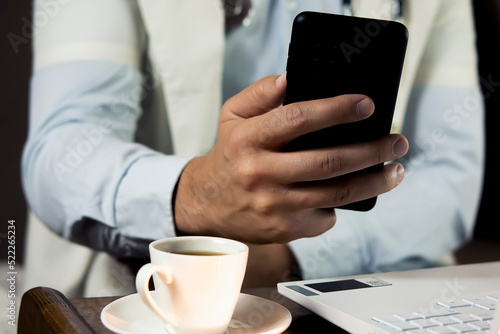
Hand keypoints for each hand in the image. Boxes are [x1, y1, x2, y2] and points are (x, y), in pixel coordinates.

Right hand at [174, 73, 407, 242]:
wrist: (207, 204)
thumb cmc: (229, 154)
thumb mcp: (232, 116)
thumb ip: (260, 93)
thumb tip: (292, 78)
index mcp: (247, 139)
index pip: (297, 118)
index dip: (337, 110)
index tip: (368, 104)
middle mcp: (260, 173)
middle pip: (327, 162)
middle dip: (371, 151)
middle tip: (398, 142)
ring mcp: (273, 206)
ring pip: (335, 194)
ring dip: (373, 182)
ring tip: (395, 170)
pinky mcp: (283, 229)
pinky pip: (325, 216)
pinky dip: (341, 204)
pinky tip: (347, 192)